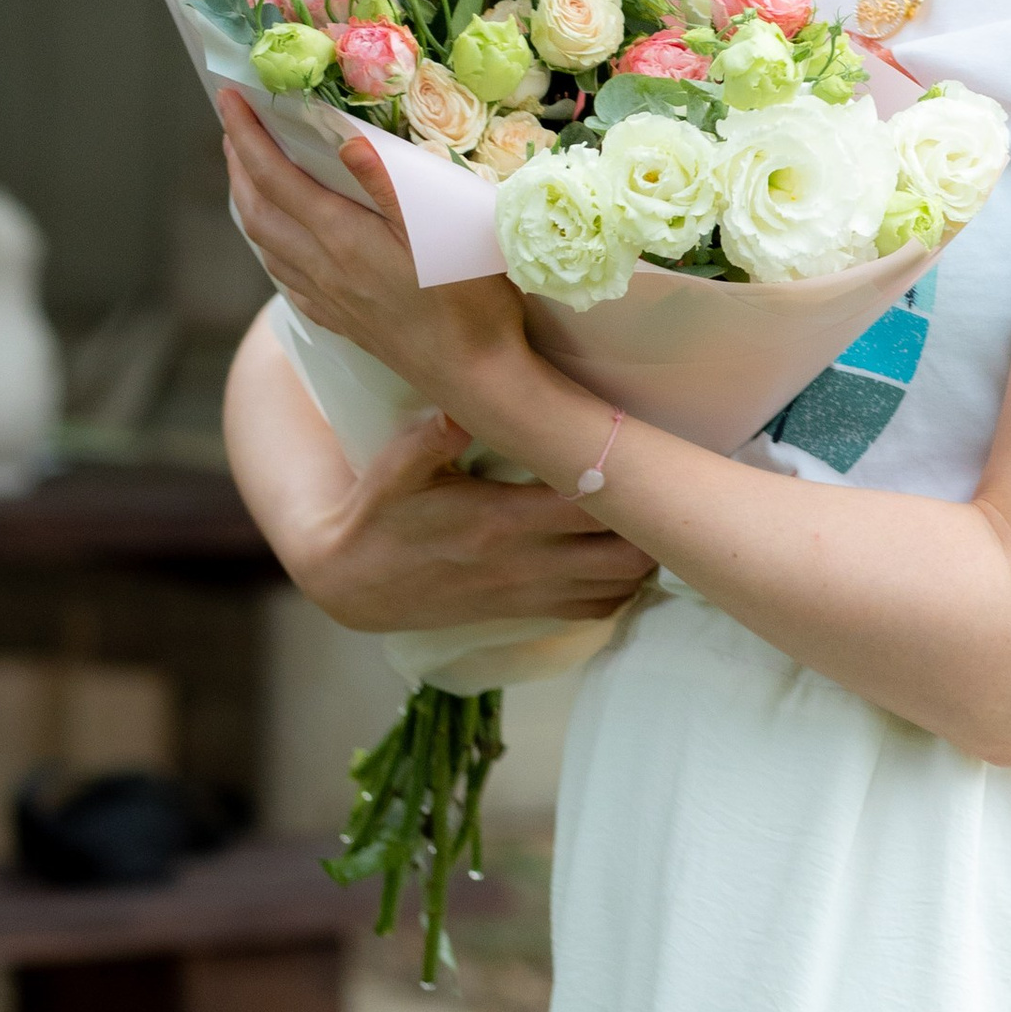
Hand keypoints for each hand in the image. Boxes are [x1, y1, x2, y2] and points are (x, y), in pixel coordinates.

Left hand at [218, 89, 521, 413]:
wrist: (476, 377)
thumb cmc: (470, 302)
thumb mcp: (440, 233)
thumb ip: (390, 186)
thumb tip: (345, 140)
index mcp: (342, 239)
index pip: (276, 177)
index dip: (247, 135)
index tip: (229, 97)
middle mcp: (323, 269)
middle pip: (258, 210)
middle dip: (238, 164)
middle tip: (233, 128)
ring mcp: (329, 299)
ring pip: (266, 244)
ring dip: (248, 202)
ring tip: (249, 174)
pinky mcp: (342, 321)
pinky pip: (286, 277)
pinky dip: (271, 245)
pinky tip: (281, 243)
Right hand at [292, 406, 656, 633]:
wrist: (356, 583)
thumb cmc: (380, 514)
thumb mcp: (395, 468)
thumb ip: (432, 436)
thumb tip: (463, 399)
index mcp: (500, 520)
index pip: (590, 504)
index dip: (626, 479)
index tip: (643, 447)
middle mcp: (526, 563)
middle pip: (624, 555)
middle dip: (650, 523)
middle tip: (654, 481)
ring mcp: (531, 593)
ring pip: (619, 588)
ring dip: (642, 555)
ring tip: (645, 514)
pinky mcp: (528, 612)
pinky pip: (597, 610)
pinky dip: (621, 588)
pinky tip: (619, 554)